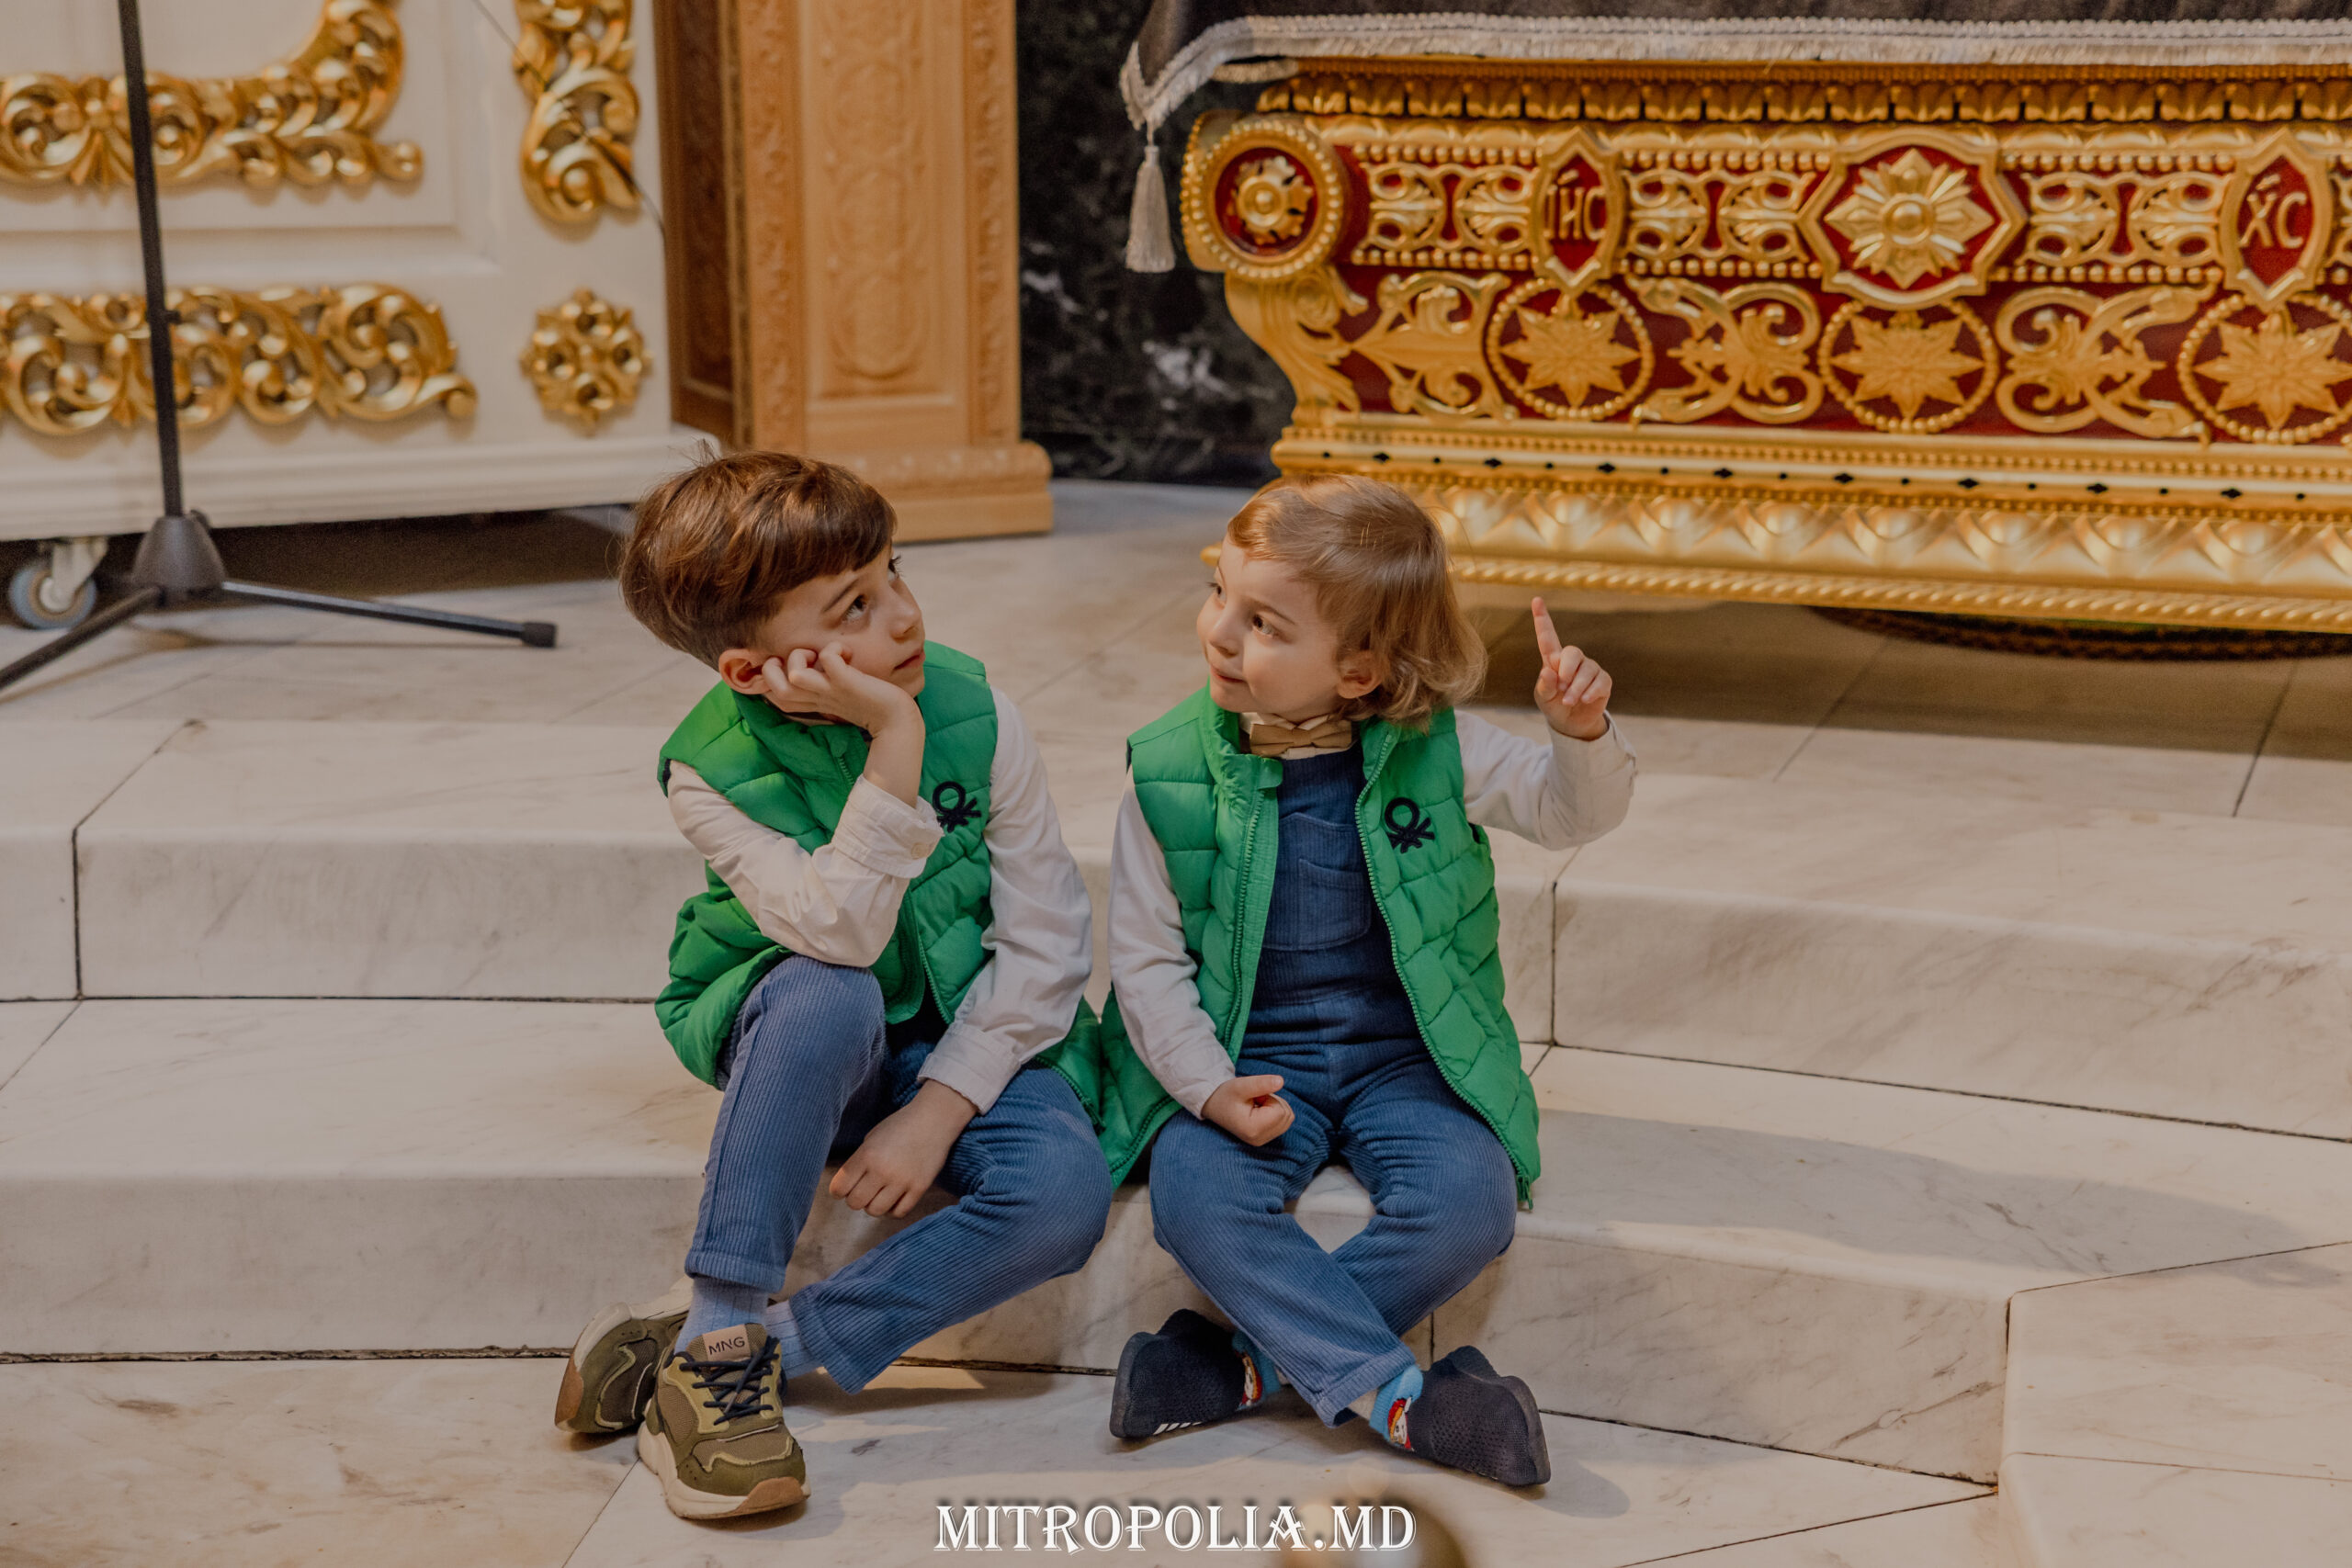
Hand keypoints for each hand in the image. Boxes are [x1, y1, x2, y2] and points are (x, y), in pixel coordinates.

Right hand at [761, 643, 924, 805]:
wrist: (898, 721)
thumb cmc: (871, 706)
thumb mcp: (840, 696)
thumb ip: (825, 687)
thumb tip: (817, 667)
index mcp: (813, 703)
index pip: (774, 696)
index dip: (770, 679)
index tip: (789, 666)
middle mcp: (817, 698)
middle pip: (774, 688)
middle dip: (773, 668)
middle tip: (800, 660)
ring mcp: (831, 691)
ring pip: (792, 677)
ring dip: (799, 657)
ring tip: (817, 655)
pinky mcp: (847, 683)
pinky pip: (828, 660)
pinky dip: (834, 649)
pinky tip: (847, 653)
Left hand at [830, 1080, 975, 1217]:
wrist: (934, 1119)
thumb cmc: (900, 1126)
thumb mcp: (872, 1138)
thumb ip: (859, 1161)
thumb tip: (848, 1187)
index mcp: (867, 1154)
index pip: (839, 1188)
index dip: (838, 1191)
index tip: (843, 1189)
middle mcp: (882, 1170)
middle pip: (855, 1203)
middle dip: (855, 1199)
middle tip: (863, 1190)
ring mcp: (902, 1181)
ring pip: (875, 1211)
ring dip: (873, 1205)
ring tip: (878, 1195)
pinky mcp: (919, 1188)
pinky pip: (898, 1213)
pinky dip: (892, 1210)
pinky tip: (893, 1199)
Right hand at [1201, 1075, 1293, 1146]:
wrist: (1214, 1104)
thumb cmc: (1226, 1095)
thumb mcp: (1240, 1085)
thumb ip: (1261, 1083)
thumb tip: (1281, 1081)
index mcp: (1253, 1130)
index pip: (1280, 1111)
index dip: (1269, 1097)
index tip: (1252, 1098)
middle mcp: (1259, 1140)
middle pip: (1287, 1115)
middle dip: (1273, 1102)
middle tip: (1253, 1100)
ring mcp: (1263, 1141)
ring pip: (1288, 1117)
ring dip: (1275, 1106)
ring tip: (1255, 1104)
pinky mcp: (1265, 1138)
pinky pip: (1284, 1121)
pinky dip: (1275, 1112)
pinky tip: (1258, 1110)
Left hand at [1529, 598, 1611, 740]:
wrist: (1572, 723)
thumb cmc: (1554, 705)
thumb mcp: (1544, 698)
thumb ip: (1545, 685)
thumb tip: (1548, 671)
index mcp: (1553, 661)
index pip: (1548, 637)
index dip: (1542, 618)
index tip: (1536, 600)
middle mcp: (1573, 661)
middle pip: (1572, 652)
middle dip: (1567, 670)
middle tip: (1562, 687)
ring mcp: (1589, 669)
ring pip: (1587, 670)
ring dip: (1576, 688)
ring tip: (1568, 700)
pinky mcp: (1603, 681)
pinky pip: (1600, 681)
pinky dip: (1591, 691)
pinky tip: (1585, 700)